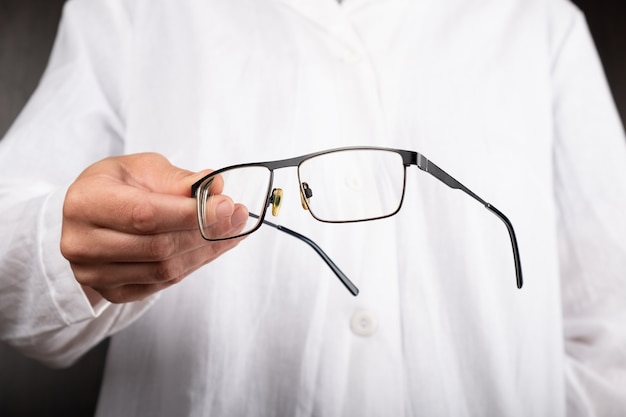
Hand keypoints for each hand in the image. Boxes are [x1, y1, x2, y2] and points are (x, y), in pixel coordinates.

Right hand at [61, 153, 247, 303]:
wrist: (92, 214)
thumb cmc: (118, 185)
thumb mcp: (142, 168)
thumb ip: (177, 179)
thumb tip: (215, 185)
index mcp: (85, 203)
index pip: (145, 215)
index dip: (190, 213)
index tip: (226, 204)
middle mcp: (82, 243)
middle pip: (158, 246)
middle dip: (206, 232)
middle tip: (237, 216)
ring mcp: (93, 273)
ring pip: (164, 270)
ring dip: (207, 250)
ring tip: (234, 230)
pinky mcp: (111, 292)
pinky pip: (163, 283)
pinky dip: (195, 264)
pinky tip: (215, 246)